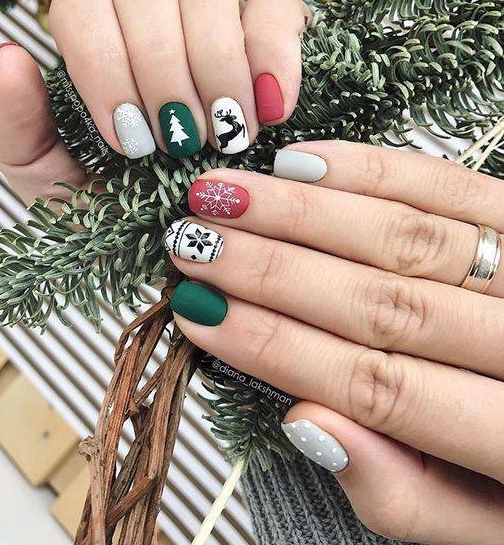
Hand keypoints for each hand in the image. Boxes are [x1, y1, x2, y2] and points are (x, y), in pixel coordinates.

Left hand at [0, 0, 308, 202]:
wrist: (176, 241)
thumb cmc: (107, 206)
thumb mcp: (48, 180)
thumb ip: (19, 124)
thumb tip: (7, 55)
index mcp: (92, 42)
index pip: (81, 3)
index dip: (102, 63)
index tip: (126, 139)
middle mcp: (149, 17)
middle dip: (161, 70)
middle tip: (179, 143)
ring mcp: (211, 18)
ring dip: (216, 65)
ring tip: (227, 136)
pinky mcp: (270, 35)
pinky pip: (277, 8)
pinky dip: (276, 53)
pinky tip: (272, 110)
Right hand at [165, 141, 503, 544]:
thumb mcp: (480, 526)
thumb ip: (402, 496)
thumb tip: (307, 424)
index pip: (376, 385)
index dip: (278, 347)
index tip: (203, 313)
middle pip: (381, 302)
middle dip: (273, 270)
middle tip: (195, 243)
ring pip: (406, 236)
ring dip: (303, 211)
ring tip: (226, 196)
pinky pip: (452, 185)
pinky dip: (375, 170)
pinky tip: (306, 163)